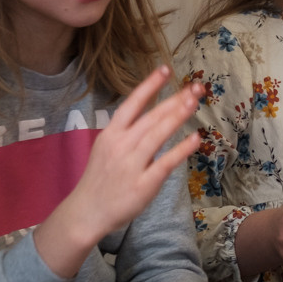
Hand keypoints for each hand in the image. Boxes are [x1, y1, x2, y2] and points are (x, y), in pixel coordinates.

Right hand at [35, 67, 205, 277]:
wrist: (87, 212)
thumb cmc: (100, 179)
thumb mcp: (105, 148)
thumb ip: (127, 132)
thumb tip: (152, 115)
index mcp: (111, 134)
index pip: (132, 104)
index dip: (149, 85)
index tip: (165, 69)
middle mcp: (121, 145)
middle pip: (150, 117)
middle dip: (174, 99)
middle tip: (195, 86)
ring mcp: (132, 164)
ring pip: (158, 134)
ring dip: (177, 116)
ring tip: (194, 101)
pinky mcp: (143, 184)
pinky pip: (165, 163)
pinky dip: (180, 149)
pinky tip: (195, 138)